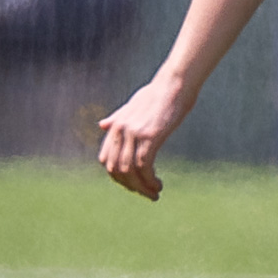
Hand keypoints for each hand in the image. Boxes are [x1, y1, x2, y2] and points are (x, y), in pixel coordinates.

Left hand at [98, 71, 194, 200]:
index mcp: (115, 125)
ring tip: (154, 193)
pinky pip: (144, 166)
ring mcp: (134, 133)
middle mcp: (120, 130)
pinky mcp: (150, 136)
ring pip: (130, 171)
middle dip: (129, 186)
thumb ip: (117, 117)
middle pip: (116, 169)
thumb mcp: (132, 104)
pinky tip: (158, 184)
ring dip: (141, 187)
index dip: (118, 176)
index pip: (106, 160)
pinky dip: (149, 180)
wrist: (175, 83)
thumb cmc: (157, 93)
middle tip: (144, 193)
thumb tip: (102, 125)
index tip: (133, 183)